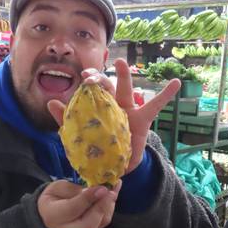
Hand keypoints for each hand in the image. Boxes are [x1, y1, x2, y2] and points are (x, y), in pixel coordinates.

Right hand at [38, 179, 121, 227]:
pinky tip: (112, 194)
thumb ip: (73, 189)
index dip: (88, 198)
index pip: (72, 209)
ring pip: (98, 225)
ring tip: (113, 190)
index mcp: (53, 215)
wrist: (48, 214)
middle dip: (102, 208)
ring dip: (108, 207)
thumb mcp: (57, 187)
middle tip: (110, 192)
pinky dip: (109, 209)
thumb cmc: (53, 197)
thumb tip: (94, 190)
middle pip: (88, 226)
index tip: (101, 188)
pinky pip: (102, 223)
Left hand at [48, 58, 179, 172]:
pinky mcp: (143, 118)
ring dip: (124, 75)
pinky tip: (176, 82)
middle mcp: (112, 104)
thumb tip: (50, 102)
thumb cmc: (99, 146)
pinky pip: (156, 105)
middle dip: (100, 78)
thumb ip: (66, 118)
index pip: (90, 91)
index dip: (87, 83)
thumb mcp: (80, 135)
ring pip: (126, 89)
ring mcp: (128, 109)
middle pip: (106, 86)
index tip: (84, 77)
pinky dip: (167, 93)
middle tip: (90, 75)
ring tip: (121, 63)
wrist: (117, 164)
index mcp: (97, 107)